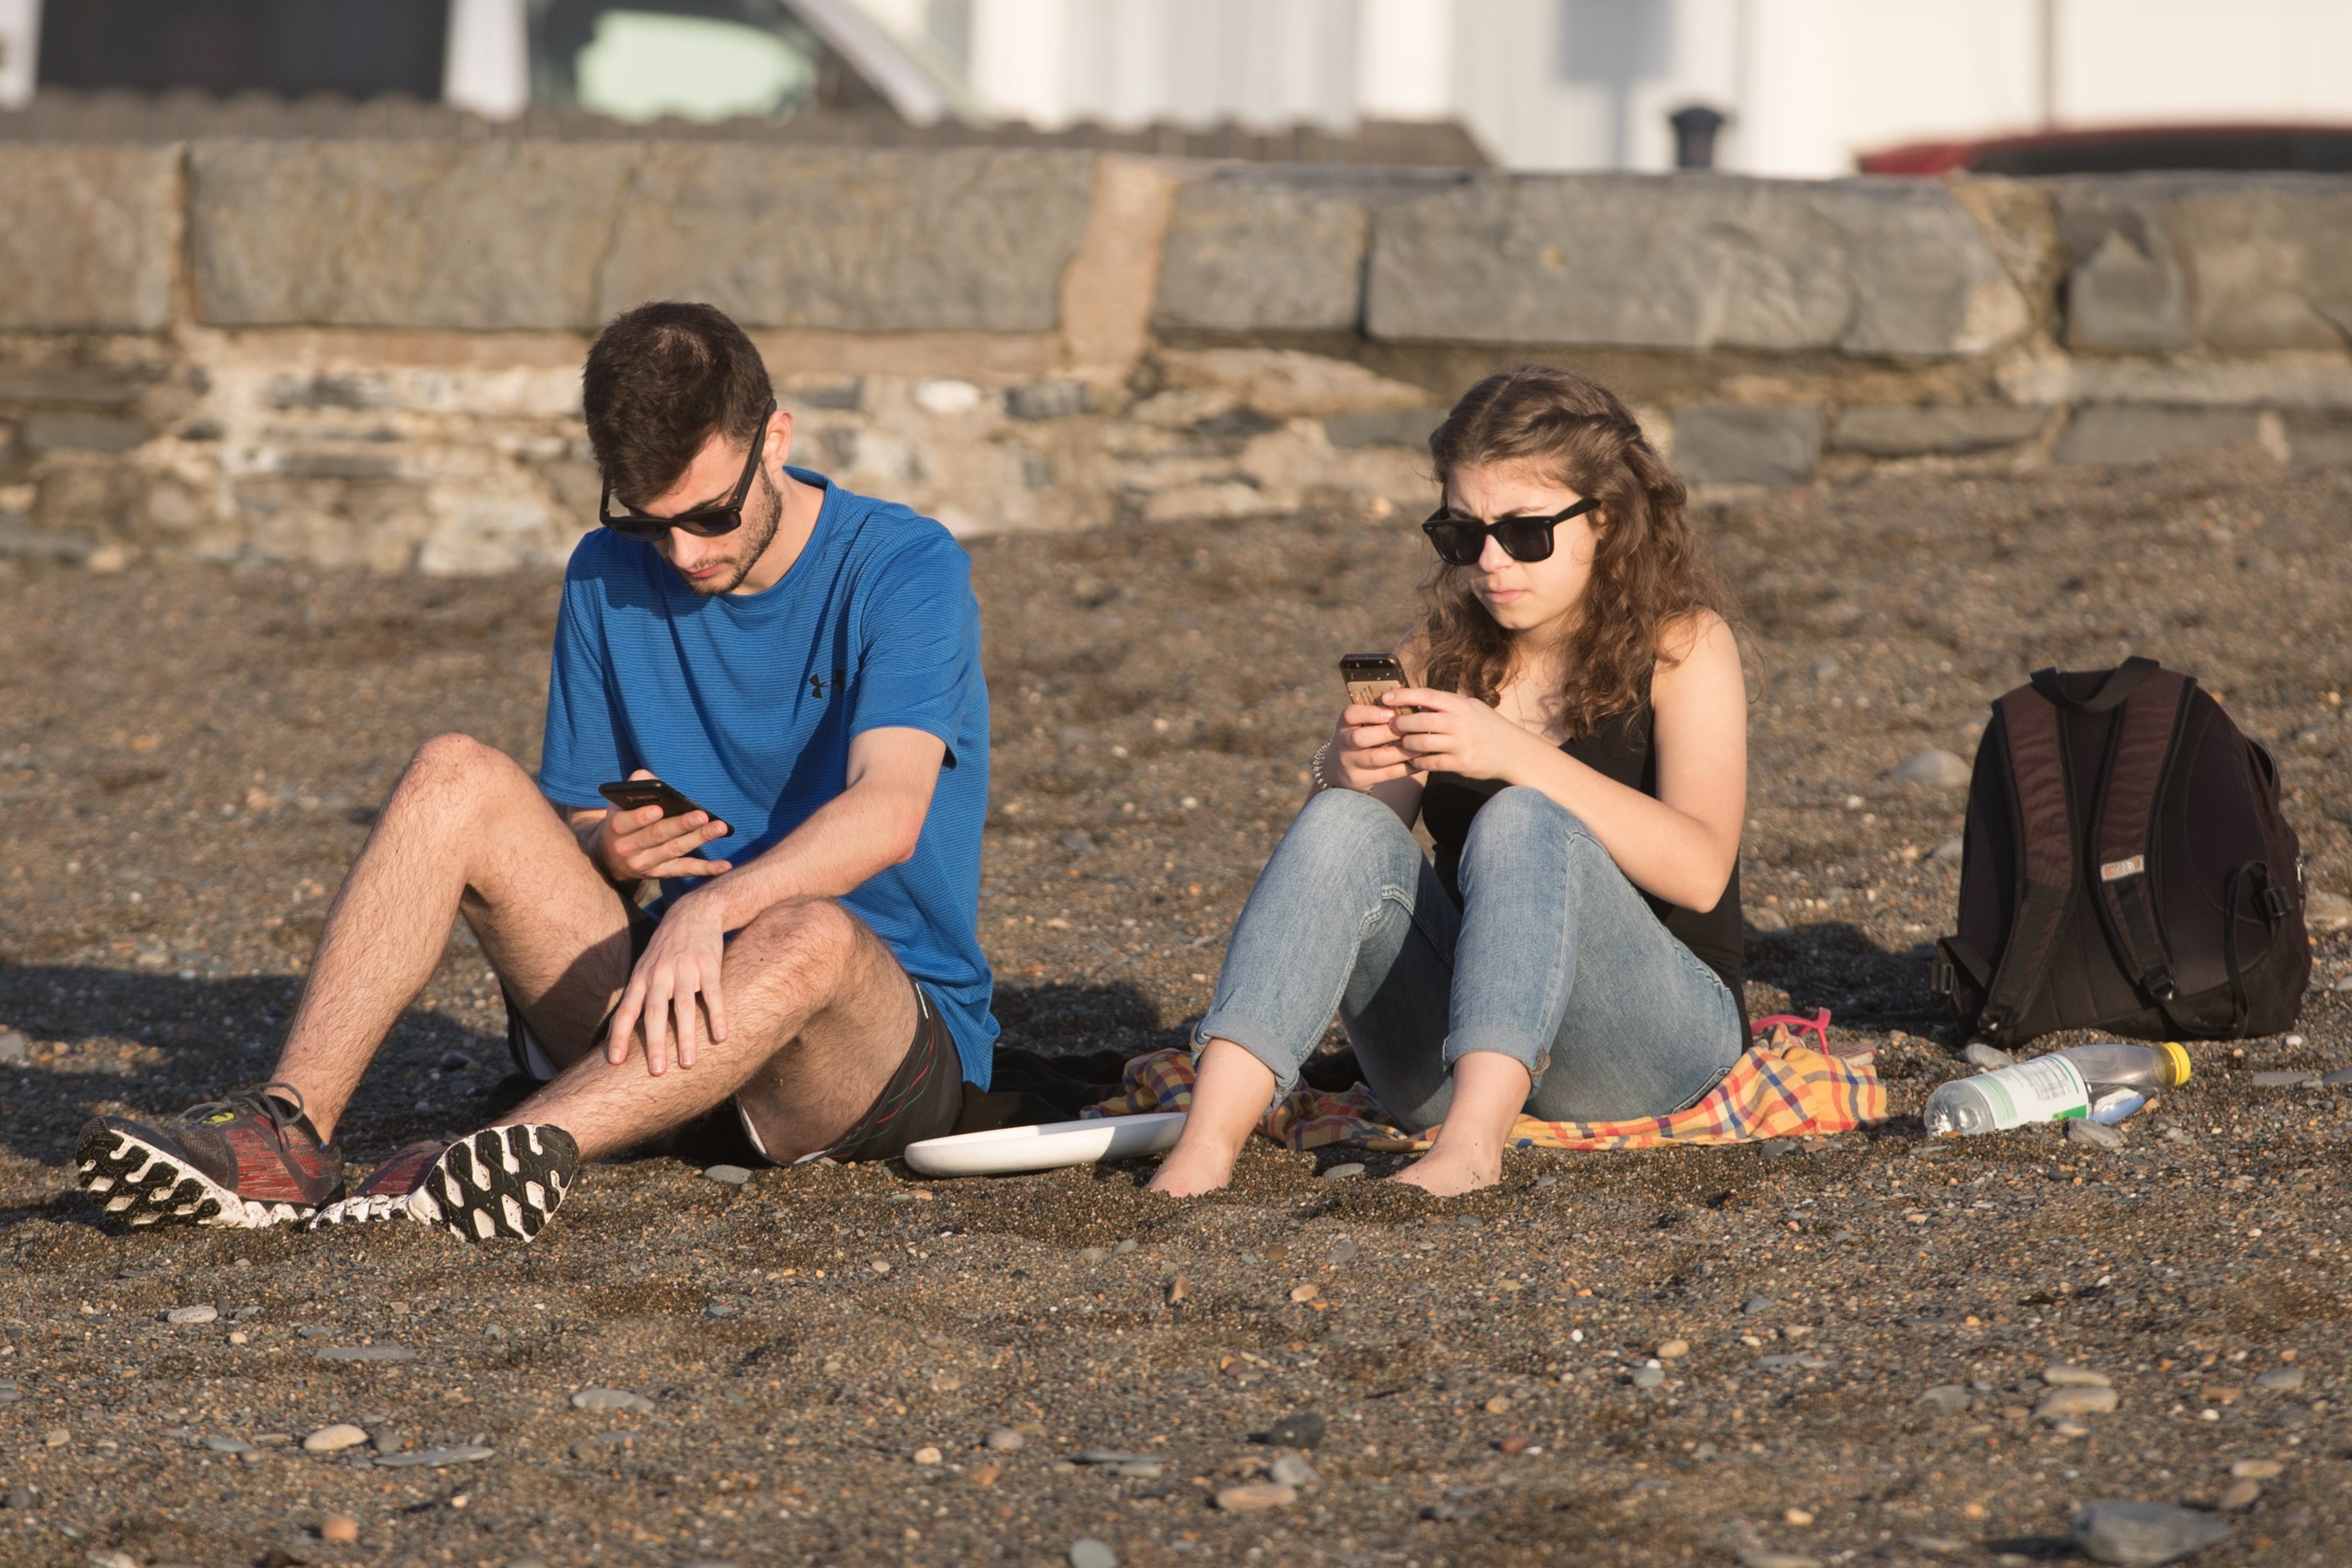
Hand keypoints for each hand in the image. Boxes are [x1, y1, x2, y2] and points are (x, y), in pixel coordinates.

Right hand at [592, 768, 733, 882]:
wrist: (612, 857)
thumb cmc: (624, 820)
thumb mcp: (619, 802)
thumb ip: (635, 786)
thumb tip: (654, 780)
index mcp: (617, 827)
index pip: (626, 823)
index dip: (641, 817)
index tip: (658, 809)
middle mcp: (629, 849)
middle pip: (657, 836)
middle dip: (681, 825)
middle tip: (702, 815)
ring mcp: (646, 864)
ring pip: (675, 850)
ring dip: (699, 839)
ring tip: (719, 828)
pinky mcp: (662, 873)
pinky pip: (685, 870)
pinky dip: (706, 869)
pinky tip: (724, 865)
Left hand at [605, 889, 728, 1075]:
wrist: (694, 912)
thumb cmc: (667, 949)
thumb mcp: (645, 967)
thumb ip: (638, 997)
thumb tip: (622, 1033)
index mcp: (641, 979)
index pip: (626, 1011)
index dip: (620, 1036)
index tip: (615, 1062)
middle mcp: (659, 974)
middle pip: (655, 1012)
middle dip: (654, 1043)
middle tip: (656, 1072)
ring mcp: (685, 969)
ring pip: (684, 1007)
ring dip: (686, 1037)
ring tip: (689, 1064)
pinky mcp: (709, 965)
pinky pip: (713, 994)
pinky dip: (717, 1016)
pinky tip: (720, 1037)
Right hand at [1325, 701, 1415, 789]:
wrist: (1341, 768)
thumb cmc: (1360, 735)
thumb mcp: (1359, 723)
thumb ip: (1377, 713)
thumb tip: (1411, 701)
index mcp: (1344, 724)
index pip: (1350, 715)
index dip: (1371, 713)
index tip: (1391, 713)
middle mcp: (1343, 743)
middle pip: (1360, 738)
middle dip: (1387, 733)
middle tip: (1409, 729)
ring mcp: (1351, 762)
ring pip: (1375, 757)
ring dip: (1401, 752)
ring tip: (1420, 745)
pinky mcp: (1361, 778)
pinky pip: (1387, 774)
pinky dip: (1406, 767)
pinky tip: (1420, 761)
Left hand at [1385, 688, 1544, 780]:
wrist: (1513, 752)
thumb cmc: (1488, 727)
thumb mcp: (1471, 708)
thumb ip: (1447, 705)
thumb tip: (1417, 702)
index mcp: (1460, 705)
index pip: (1427, 695)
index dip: (1403, 695)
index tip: (1385, 698)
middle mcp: (1460, 722)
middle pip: (1419, 721)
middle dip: (1400, 724)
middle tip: (1391, 726)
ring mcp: (1461, 743)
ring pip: (1421, 743)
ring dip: (1406, 744)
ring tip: (1402, 744)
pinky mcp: (1462, 763)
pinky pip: (1431, 763)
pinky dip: (1418, 762)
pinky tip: (1413, 760)